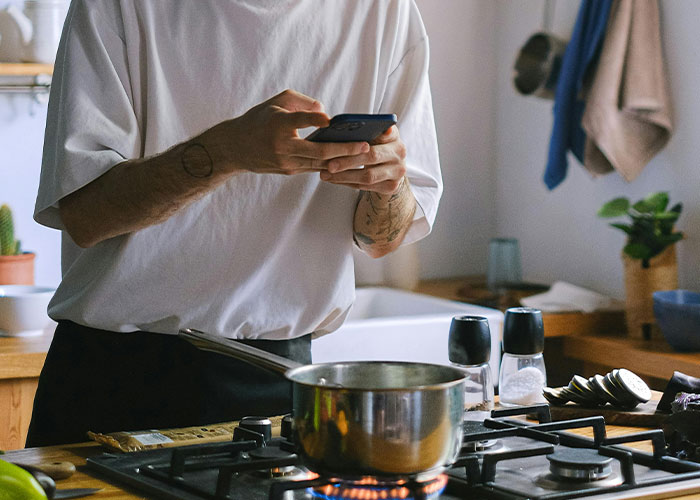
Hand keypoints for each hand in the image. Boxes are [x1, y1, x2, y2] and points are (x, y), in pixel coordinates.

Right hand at [202, 89, 369, 174]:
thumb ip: (301, 102)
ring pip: (319, 164)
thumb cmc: (259, 119)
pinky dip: (332, 166)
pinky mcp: (288, 171)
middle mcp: (281, 146)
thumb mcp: (276, 102)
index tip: (330, 119)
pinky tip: (349, 162)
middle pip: (318, 151)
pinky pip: (314, 169)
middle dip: (344, 150)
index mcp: (277, 124)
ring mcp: (285, 162)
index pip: (297, 121)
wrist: (235, 148)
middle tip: (365, 146)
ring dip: (343, 161)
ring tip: (364, 155)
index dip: (313, 120)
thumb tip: (324, 113)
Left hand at [318, 125, 406, 193]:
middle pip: (371, 157)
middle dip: (347, 161)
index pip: (380, 135)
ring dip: (344, 176)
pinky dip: (348, 183)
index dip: (366, 138)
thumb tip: (356, 124)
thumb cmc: (376, 145)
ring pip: (368, 177)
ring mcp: (397, 172)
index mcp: (394, 136)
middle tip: (328, 165)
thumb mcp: (375, 134)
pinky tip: (334, 180)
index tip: (345, 143)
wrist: (391, 167)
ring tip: (325, 174)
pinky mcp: (391, 187)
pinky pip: (366, 187)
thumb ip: (367, 129)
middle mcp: (399, 154)